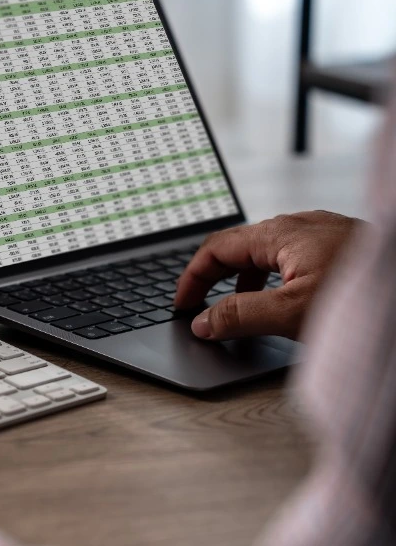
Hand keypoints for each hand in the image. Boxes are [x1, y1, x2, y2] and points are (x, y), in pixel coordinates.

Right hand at [174, 211, 360, 339]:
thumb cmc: (364, 298)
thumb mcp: (291, 313)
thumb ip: (239, 316)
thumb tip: (202, 321)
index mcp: (280, 233)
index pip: (216, 248)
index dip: (191, 278)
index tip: (181, 304)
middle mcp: (301, 224)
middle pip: (241, 246)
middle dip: (216, 278)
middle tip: (203, 309)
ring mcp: (325, 231)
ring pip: (269, 251)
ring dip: (245, 279)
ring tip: (241, 310)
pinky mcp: (345, 245)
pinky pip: (295, 255)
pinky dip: (275, 277)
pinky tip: (287, 300)